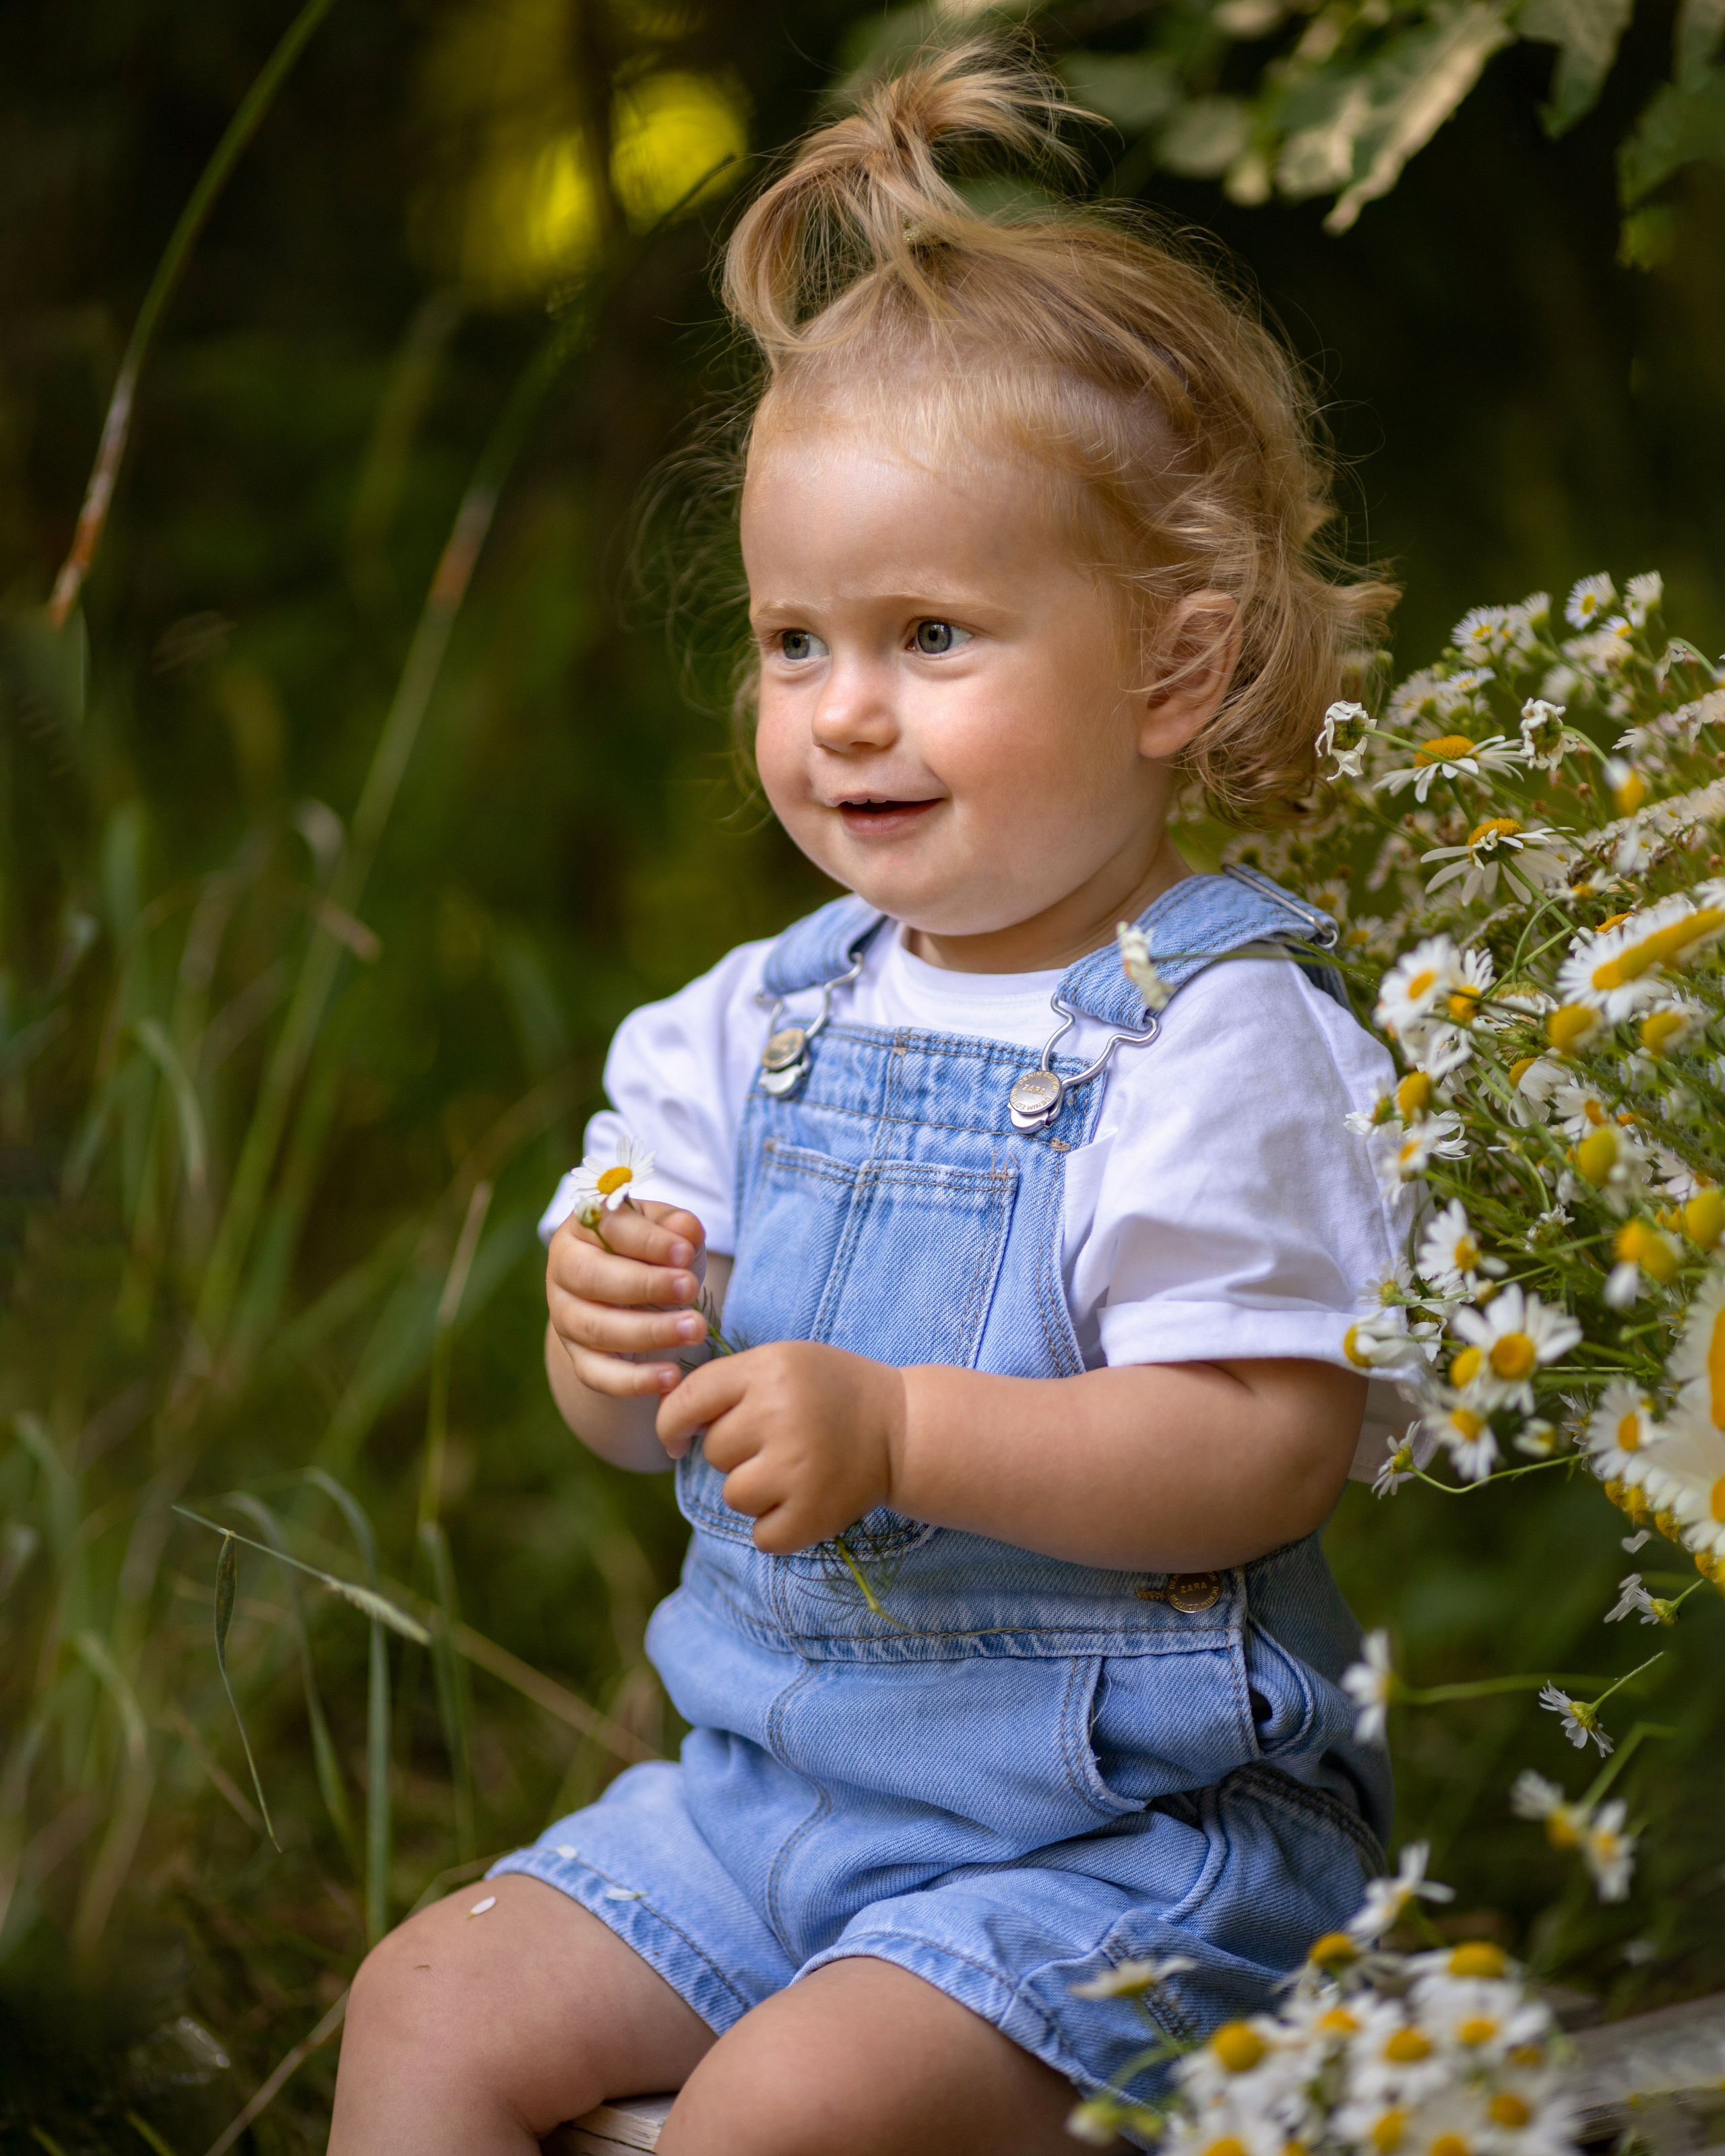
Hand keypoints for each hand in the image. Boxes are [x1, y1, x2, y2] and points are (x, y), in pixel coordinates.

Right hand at [545, 1200, 710, 1399]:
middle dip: (645, 1285)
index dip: (647, 1241)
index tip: (685, 1252)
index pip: (608, 1228)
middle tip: (691, 1289)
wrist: (632, 1297)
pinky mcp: (578, 1358)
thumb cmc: (653, 1253)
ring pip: (596, 1328)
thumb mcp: (667, 1231)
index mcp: (583, 1228)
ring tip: (695, 1329)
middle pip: (592, 1278)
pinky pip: (599, 1375)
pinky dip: (635, 1381)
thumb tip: (686, 1229)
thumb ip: (676, 1226)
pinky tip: (671, 1378)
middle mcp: (564, 1271)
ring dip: (649, 1331)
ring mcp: (566, 1317)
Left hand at [655, 1341, 907, 1552]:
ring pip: (734, 1495)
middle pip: (714, 1452)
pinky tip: (804, 1499)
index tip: (679, 1439)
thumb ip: (726, 1384)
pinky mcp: (812, 1514)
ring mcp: (796, 1468)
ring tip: (796, 1469)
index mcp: (767, 1370)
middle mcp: (777, 1415)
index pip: (686, 1401)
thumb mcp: (782, 1362)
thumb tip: (671, 1427)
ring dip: (756, 1490)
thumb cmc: (830, 1393)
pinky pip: (761, 1535)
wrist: (903, 1428)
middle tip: (781, 1441)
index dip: (672, 1425)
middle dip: (737, 1452)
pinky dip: (778, 1526)